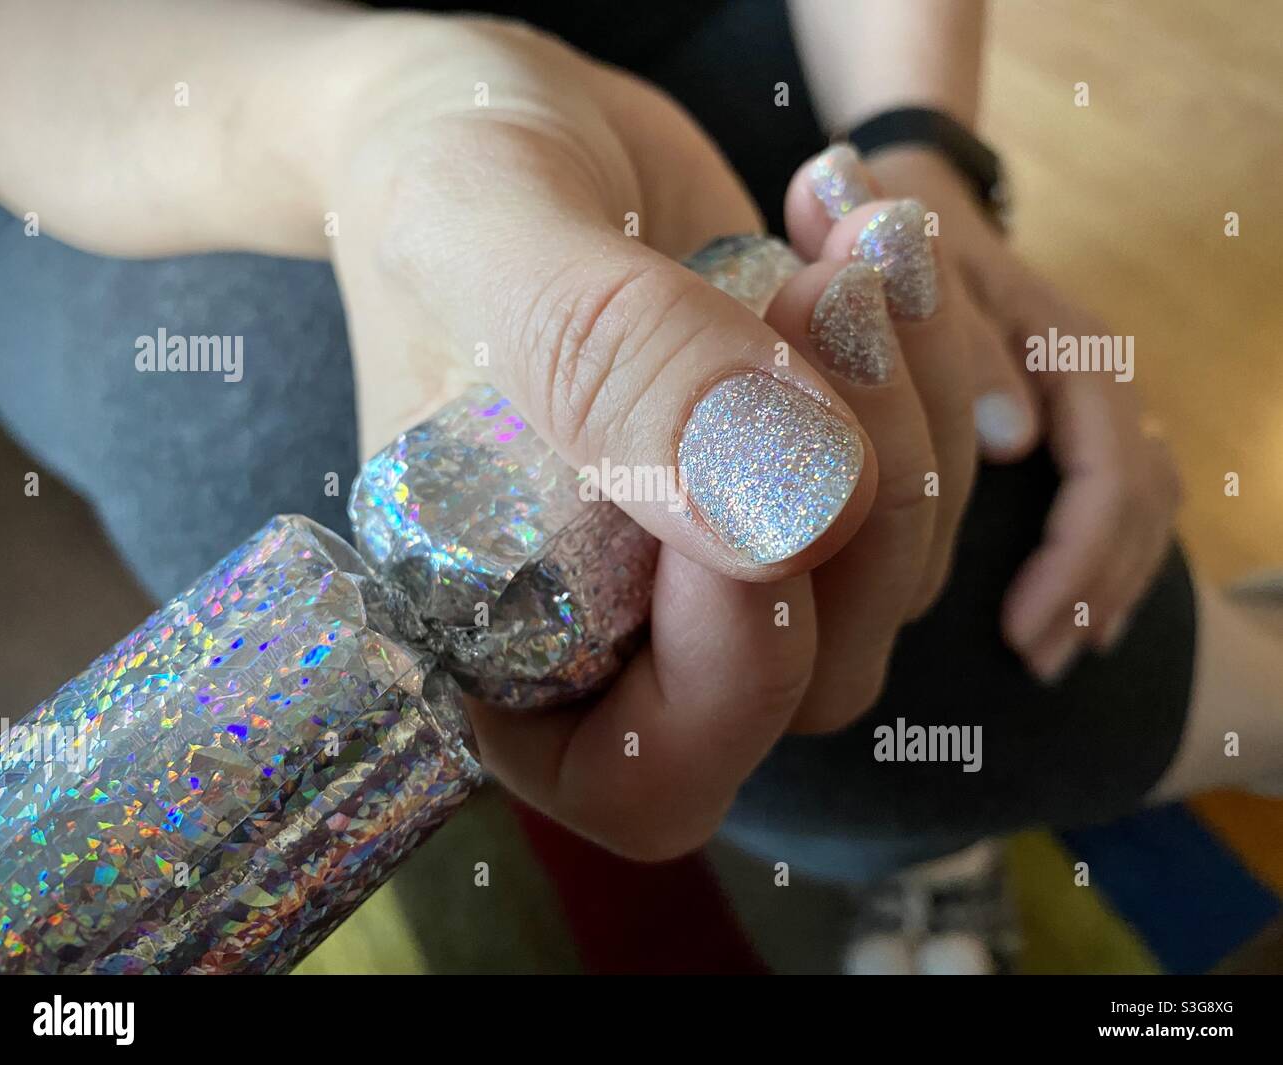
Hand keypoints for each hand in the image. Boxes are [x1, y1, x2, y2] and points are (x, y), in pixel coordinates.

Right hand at [326, 17, 895, 856]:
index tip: (768, 463)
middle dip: (865, 498)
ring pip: (893, 584)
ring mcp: (714, 560)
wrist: (494, 116)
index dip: (735, 669)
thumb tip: (782, 522)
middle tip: (834, 297)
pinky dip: (935, 370)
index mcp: (495, 637)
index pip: (645, 774)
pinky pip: (927, 489)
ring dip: (913, 411)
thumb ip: (607, 368)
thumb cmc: (434, 170)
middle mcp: (613, 629)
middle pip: (810, 684)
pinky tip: (854, 242)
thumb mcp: (483, 231)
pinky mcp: (794, 483)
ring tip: (850, 248)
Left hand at [844, 145, 1180, 679]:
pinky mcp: (1079, 413)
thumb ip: (962, 344)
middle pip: (1136, 499)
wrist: (908, 202)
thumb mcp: (917, 274)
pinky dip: (1109, 557)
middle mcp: (1096, 374)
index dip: (1074, 558)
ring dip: (1105, 585)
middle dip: (1092, 588)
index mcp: (1068, 346)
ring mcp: (1094, 394)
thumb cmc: (896, 243)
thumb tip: (1015, 439)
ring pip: (1142, 502)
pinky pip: (1128, 493)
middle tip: (1036, 660)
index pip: (1107, 471)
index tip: (1021, 627)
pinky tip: (1081, 616)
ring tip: (1056, 656)